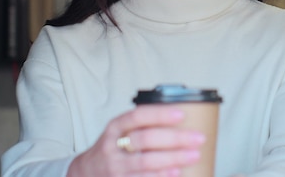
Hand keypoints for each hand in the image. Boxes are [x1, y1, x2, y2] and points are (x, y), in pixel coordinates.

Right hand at [67, 105, 204, 176]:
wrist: (87, 172)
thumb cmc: (113, 148)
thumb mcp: (121, 132)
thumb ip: (142, 126)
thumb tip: (181, 120)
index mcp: (116, 127)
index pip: (138, 116)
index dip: (159, 115)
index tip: (181, 114)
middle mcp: (114, 146)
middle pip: (145, 140)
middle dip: (174, 139)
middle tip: (197, 138)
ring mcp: (116, 167)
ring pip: (145, 161)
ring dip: (172, 158)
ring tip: (193, 155)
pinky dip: (161, 176)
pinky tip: (176, 172)